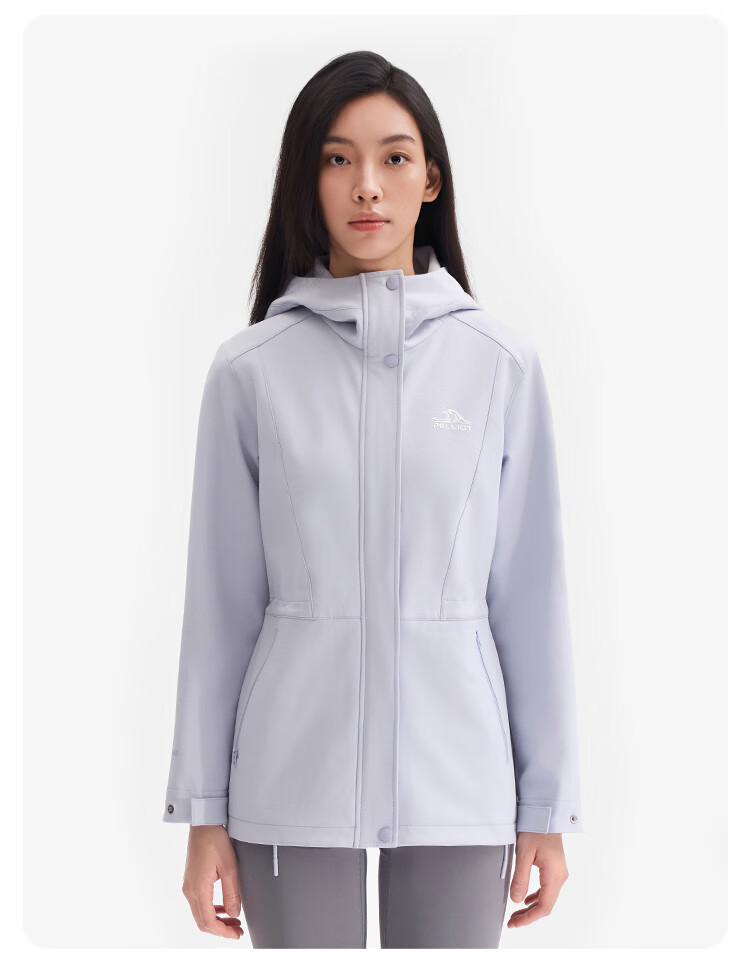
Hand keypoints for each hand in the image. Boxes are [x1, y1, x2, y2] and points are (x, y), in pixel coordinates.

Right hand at [182, 824, 243, 938]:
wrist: (203, 823)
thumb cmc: (215, 840)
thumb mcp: (229, 867)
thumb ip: (231, 893)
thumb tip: (234, 914)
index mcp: (198, 889)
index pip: (208, 921)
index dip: (223, 932)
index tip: (236, 934)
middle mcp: (190, 890)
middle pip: (203, 921)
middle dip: (221, 929)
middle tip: (238, 930)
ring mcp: (188, 886)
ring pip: (200, 913)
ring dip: (217, 920)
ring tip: (234, 921)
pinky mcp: (191, 881)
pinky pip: (200, 903)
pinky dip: (212, 910)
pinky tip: (224, 908)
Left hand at [506, 831, 568, 928]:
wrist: (546, 813)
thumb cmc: (535, 829)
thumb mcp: (524, 853)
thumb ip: (520, 878)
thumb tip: (516, 900)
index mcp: (554, 875)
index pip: (544, 907)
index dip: (528, 919)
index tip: (514, 923)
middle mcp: (560, 876)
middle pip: (546, 905)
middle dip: (529, 916)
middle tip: (512, 921)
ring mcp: (559, 872)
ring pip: (547, 898)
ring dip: (532, 908)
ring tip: (516, 913)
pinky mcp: (555, 868)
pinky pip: (547, 889)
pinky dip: (536, 898)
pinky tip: (526, 899)